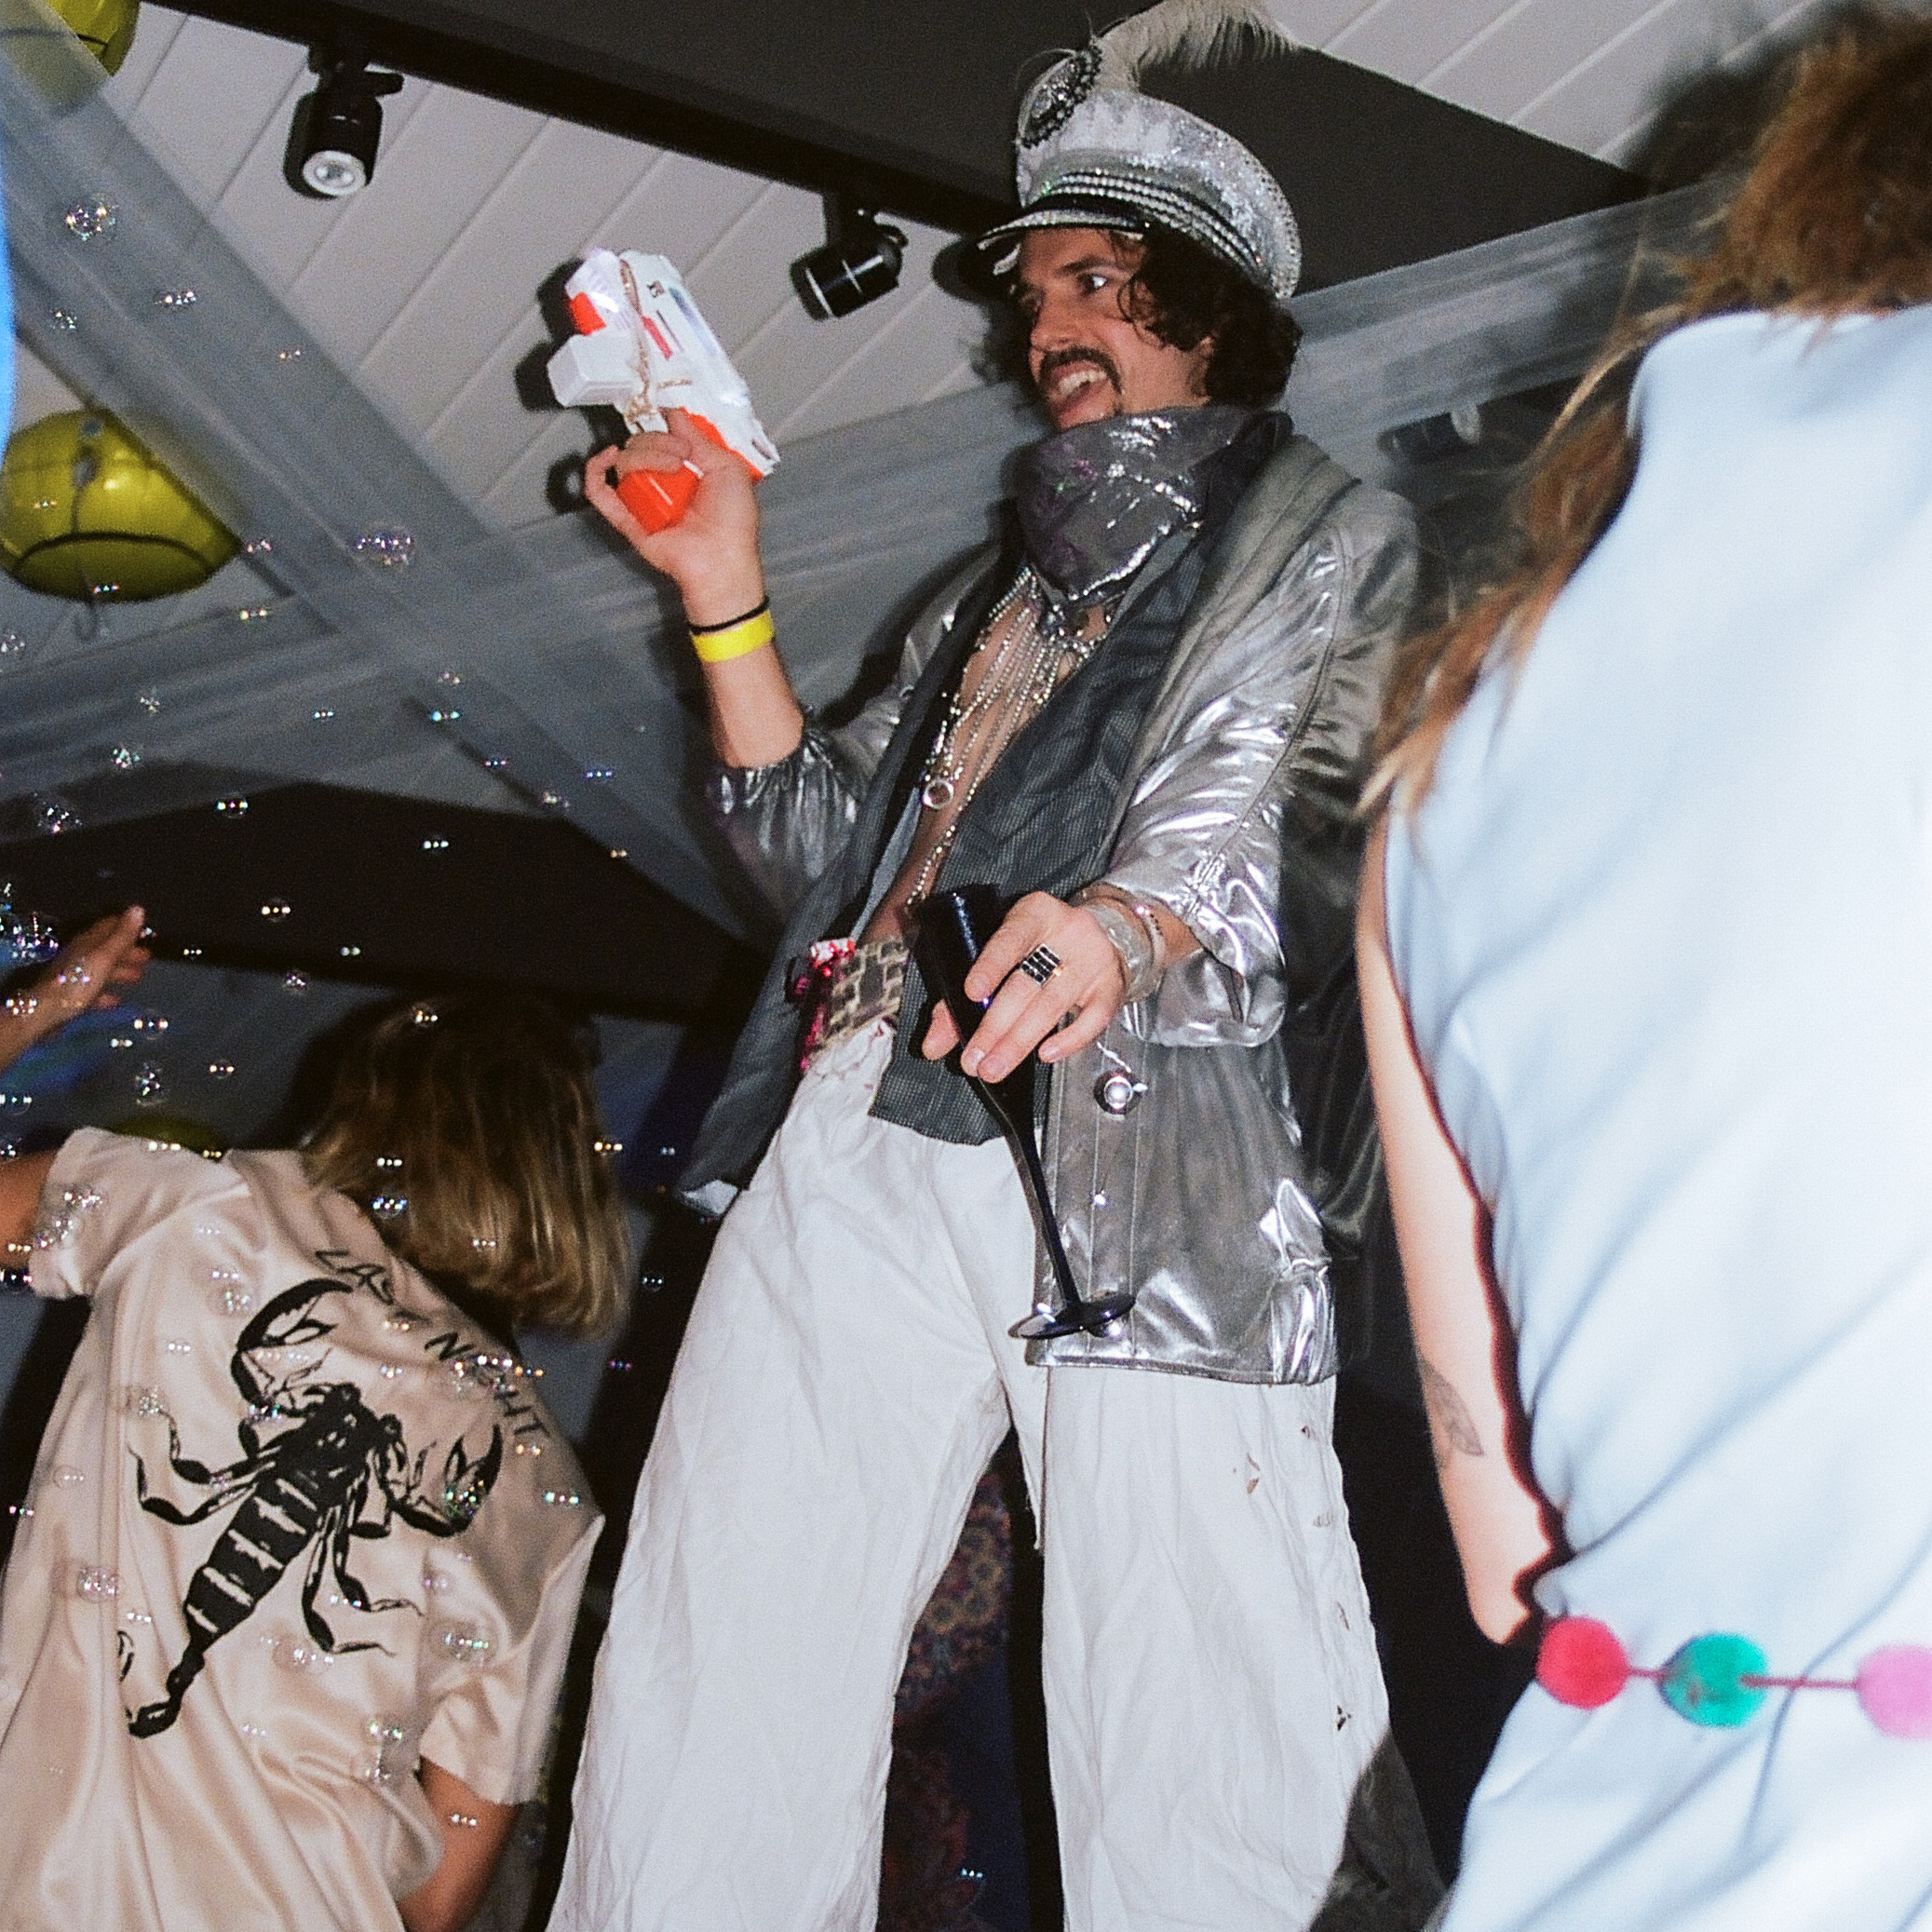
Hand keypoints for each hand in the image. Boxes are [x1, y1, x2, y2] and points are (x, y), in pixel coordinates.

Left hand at [1, 905, 150, 1060]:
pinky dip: (107, 992)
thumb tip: (138, 908)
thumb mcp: (105, 957)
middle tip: (148, 957)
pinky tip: (117, 1000)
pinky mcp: (72, 996)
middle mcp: (80, 955)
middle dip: (127, 951)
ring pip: (101, 969)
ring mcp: (75, 976)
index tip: (145, 930)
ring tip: (138, 977)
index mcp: (88, 943)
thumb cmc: (78, 982)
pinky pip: (94, 990)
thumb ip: (122, 936)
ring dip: (120, 971)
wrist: (46, 1013)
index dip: (127, 926)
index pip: (109, 926)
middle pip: (106, 949)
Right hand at [583, 410, 764, 622]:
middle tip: (681, 457)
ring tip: (670, 471)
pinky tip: (608, 458)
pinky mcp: (628, 519)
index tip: (680, 431)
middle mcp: (663, 483)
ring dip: (643, 456)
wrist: (721, 558)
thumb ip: (700, 438)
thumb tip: (674, 414)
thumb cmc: (733, 521)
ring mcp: (644, 500)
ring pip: (624, 462)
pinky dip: (595, 471)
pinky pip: (600, 492)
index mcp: (687, 471)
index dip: (668, 429)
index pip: (664, 437)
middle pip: (641, 445)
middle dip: (658, 442)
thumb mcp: (728, 468)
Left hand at [920, 892, 1125, 1082]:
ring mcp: (1093, 960)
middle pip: (1027, 984)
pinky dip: (1069, 1040)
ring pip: (1052, 1005)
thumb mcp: (1002, 954)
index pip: (1010, 938)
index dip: (990, 965)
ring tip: (993, 1068)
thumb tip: (932, 1046)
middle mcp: (1067, 932)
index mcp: (1034, 914)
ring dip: (1019, 1042)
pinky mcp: (1111, 986)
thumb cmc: (1039, 947)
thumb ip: (960, 997)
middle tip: (972, 1060)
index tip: (969, 993)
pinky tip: (1044, 1055)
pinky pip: (1094, 1018)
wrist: (1104, 934)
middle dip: (995, 1026)